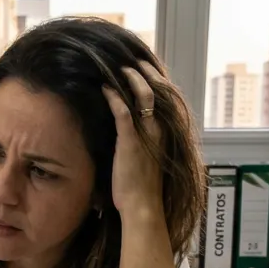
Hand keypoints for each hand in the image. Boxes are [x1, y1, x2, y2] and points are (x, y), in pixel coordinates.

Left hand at [101, 61, 168, 226]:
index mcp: (164, 133)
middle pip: (157, 90)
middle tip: (131, 60)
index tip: (143, 68)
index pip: (164, 98)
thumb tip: (131, 134)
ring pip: (143, 96)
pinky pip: (123, 112)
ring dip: (129, 79)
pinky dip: (113, 98)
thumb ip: (142, 143)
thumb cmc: (142, 190)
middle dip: (144, 72)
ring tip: (118, 67)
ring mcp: (146, 135)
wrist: (143, 208)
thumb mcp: (146, 161)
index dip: (154, 80)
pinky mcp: (131, 142)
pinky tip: (104, 88)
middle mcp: (159, 130)